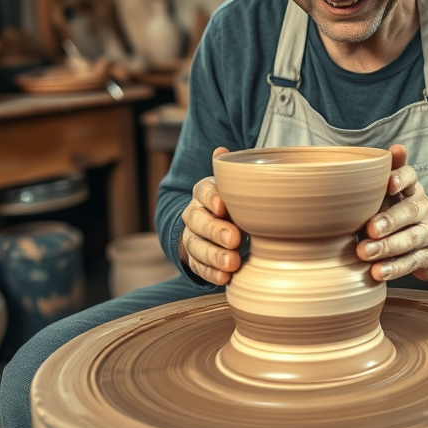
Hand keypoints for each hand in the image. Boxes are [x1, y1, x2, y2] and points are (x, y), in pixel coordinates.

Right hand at [178, 147, 242, 284]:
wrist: (215, 223)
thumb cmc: (232, 201)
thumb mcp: (233, 185)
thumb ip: (231, 172)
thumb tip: (221, 150)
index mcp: (204, 191)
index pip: (203, 191)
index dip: (211, 198)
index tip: (223, 206)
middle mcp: (194, 214)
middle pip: (199, 222)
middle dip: (215, 231)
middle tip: (234, 239)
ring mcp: (192, 237)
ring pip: (197, 246)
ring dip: (214, 256)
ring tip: (232, 263)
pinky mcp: (195, 258)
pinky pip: (199, 267)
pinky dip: (211, 273)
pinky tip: (225, 277)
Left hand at [357, 144, 427, 283]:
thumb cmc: (403, 217)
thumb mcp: (393, 198)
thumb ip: (380, 180)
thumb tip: (371, 159)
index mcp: (413, 190)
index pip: (411, 177)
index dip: (401, 178)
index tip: (389, 183)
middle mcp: (424, 209)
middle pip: (410, 211)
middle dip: (389, 220)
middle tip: (370, 229)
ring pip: (411, 239)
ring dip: (387, 247)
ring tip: (365, 253)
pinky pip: (413, 262)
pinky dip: (395, 268)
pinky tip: (378, 272)